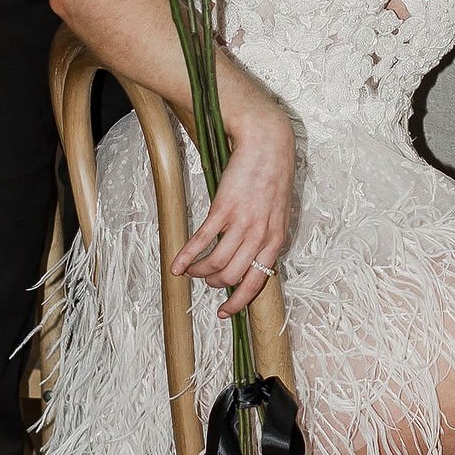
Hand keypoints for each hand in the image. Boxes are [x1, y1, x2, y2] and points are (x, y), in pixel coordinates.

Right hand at [172, 97, 295, 316]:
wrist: (267, 142)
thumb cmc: (272, 174)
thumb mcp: (277, 211)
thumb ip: (266, 235)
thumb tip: (252, 257)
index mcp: (275, 239)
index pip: (257, 283)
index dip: (239, 302)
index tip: (224, 312)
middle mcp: (260, 236)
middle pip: (232, 277)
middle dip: (215, 284)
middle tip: (205, 280)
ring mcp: (242, 223)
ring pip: (216, 264)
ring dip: (200, 272)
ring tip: (191, 271)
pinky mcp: (224, 208)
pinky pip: (202, 241)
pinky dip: (187, 256)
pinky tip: (176, 264)